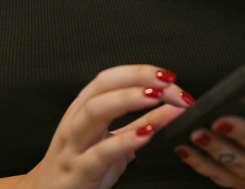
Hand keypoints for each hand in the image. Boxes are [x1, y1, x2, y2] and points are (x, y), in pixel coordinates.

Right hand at [23, 65, 193, 188]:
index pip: (108, 79)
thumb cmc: (79, 167)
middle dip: (137, 79)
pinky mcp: (78, 171)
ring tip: (156, 97)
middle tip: (167, 83)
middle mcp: (76, 121)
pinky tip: (146, 133)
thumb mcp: (112, 142)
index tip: (167, 76)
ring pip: (94, 111)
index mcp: (82, 110)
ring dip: (127, 99)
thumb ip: (140, 124)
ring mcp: (74, 146)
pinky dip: (125, 141)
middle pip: (102, 88)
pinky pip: (100, 153)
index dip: (138, 72)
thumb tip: (171, 107)